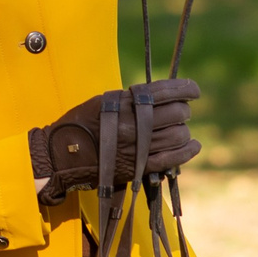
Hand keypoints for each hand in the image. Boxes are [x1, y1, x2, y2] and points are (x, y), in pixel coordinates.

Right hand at [28, 79, 200, 204]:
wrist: (63, 154)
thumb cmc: (82, 124)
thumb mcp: (104, 101)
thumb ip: (132, 99)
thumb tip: (161, 97)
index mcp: (124, 102)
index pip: (164, 91)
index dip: (185, 88)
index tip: (194, 89)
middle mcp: (133, 123)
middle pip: (176, 113)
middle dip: (183, 111)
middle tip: (181, 112)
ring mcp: (137, 147)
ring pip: (178, 135)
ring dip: (184, 131)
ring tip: (181, 129)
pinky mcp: (138, 167)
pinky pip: (172, 158)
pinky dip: (187, 151)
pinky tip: (193, 145)